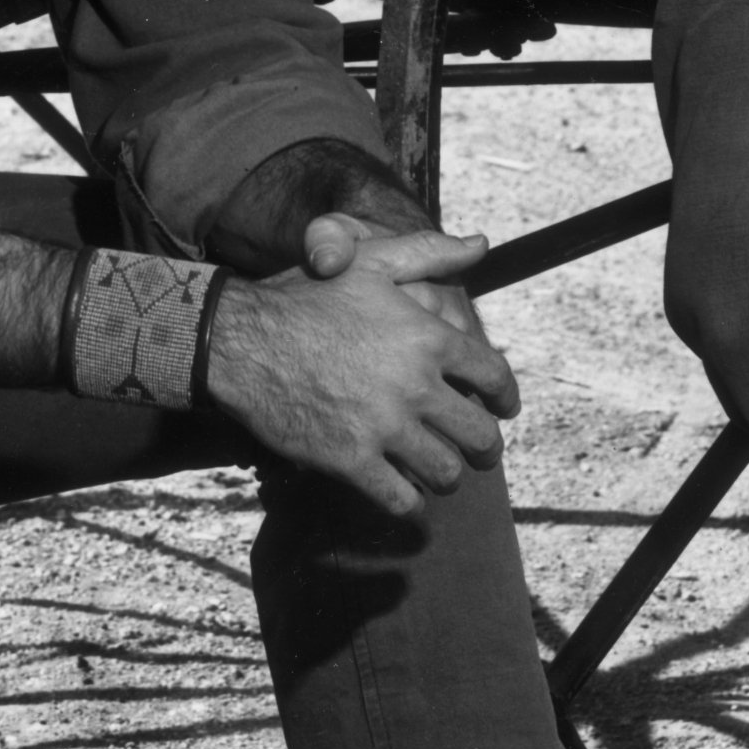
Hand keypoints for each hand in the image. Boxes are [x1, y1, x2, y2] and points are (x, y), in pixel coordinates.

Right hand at [205, 221, 519, 516]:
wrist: (241, 339)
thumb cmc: (307, 295)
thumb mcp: (369, 260)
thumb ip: (430, 251)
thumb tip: (480, 244)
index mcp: (427, 337)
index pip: (494, 377)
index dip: (507, 397)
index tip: (503, 408)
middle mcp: (415, 385)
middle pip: (481, 437)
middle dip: (486, 448)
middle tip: (477, 451)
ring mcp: (385, 428)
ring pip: (446, 474)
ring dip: (446, 474)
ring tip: (436, 469)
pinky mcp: (353, 462)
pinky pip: (403, 501)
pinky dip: (409, 504)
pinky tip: (402, 492)